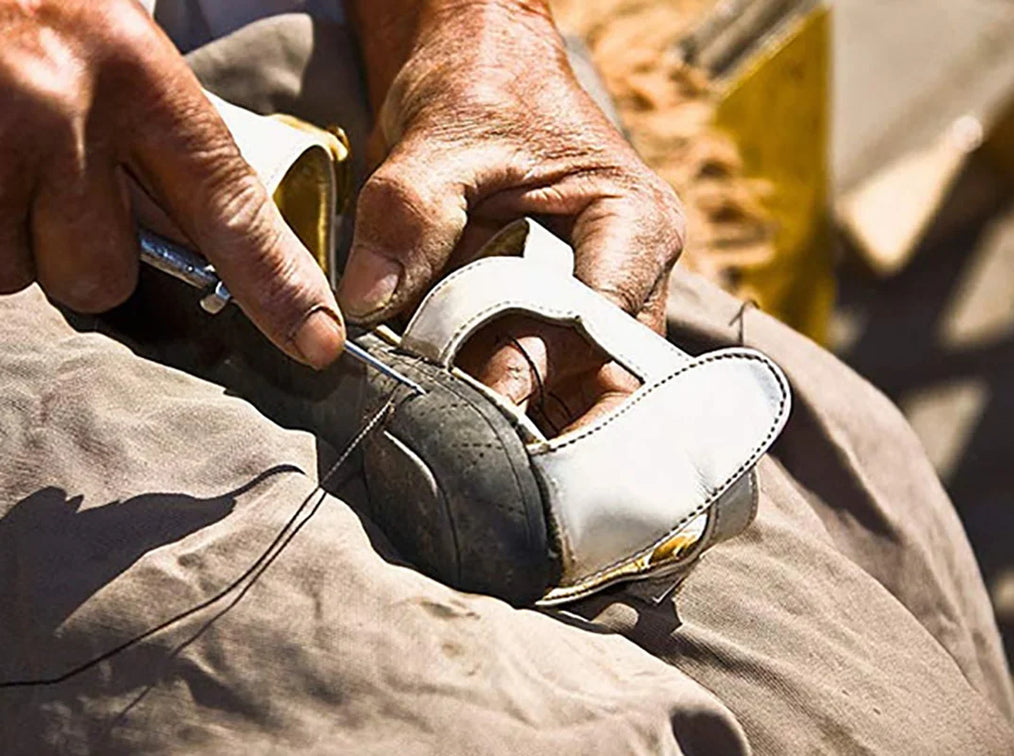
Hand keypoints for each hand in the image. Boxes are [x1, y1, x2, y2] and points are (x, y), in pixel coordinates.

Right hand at [0, 0, 344, 367]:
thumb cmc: (31, 12)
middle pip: (104, 276)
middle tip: (49, 180)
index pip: (230, 207)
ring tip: (1, 154)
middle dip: (79, 251)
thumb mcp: (114, 54)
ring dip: (15, 237)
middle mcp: (65, 109)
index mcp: (136, 72)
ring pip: (26, 274)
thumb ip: (160, 147)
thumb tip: (209, 247)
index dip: (276, 285)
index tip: (317, 339)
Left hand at [343, 0, 684, 430]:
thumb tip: (370, 303)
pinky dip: (502, 405)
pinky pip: (542, 381)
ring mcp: (597, 305)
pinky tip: (460, 425)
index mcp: (631, 223)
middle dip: (544, 415)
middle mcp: (631, 275)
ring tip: (463, 447)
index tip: (479, 397)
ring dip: (522, 419)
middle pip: (607, 376)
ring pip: (577, 392)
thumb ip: (411, 214)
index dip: (541, 364)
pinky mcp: (557, 321)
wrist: (479, 72)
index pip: (600, 320)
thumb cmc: (482, 88)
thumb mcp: (442, 139)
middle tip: (475, 450)